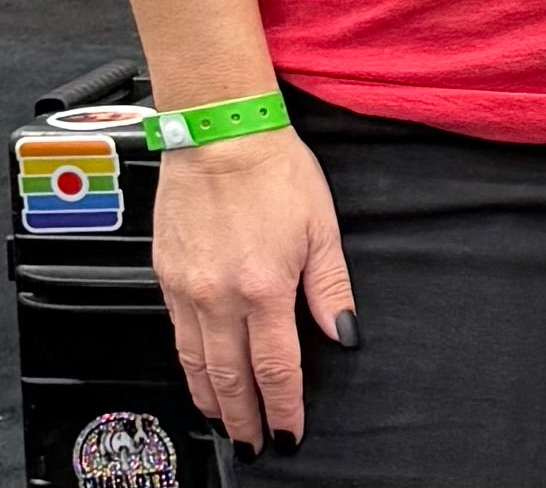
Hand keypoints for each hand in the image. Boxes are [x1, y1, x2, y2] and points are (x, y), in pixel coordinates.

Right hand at [153, 129, 355, 452]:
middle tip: (254, 444)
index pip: (277, 368)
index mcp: (264, 287)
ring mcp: (187, 291)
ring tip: (226, 421)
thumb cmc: (275, 170)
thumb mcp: (322, 226)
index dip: (285, 407)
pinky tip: (198, 373)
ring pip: (196, 365)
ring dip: (213, 401)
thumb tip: (344, 332)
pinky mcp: (165, 279)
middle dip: (245, 418)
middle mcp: (220, 298)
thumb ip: (331, 286)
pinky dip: (188, 365)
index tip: (290, 432)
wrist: (220, 136)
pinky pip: (176, 336)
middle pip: (231, 378)